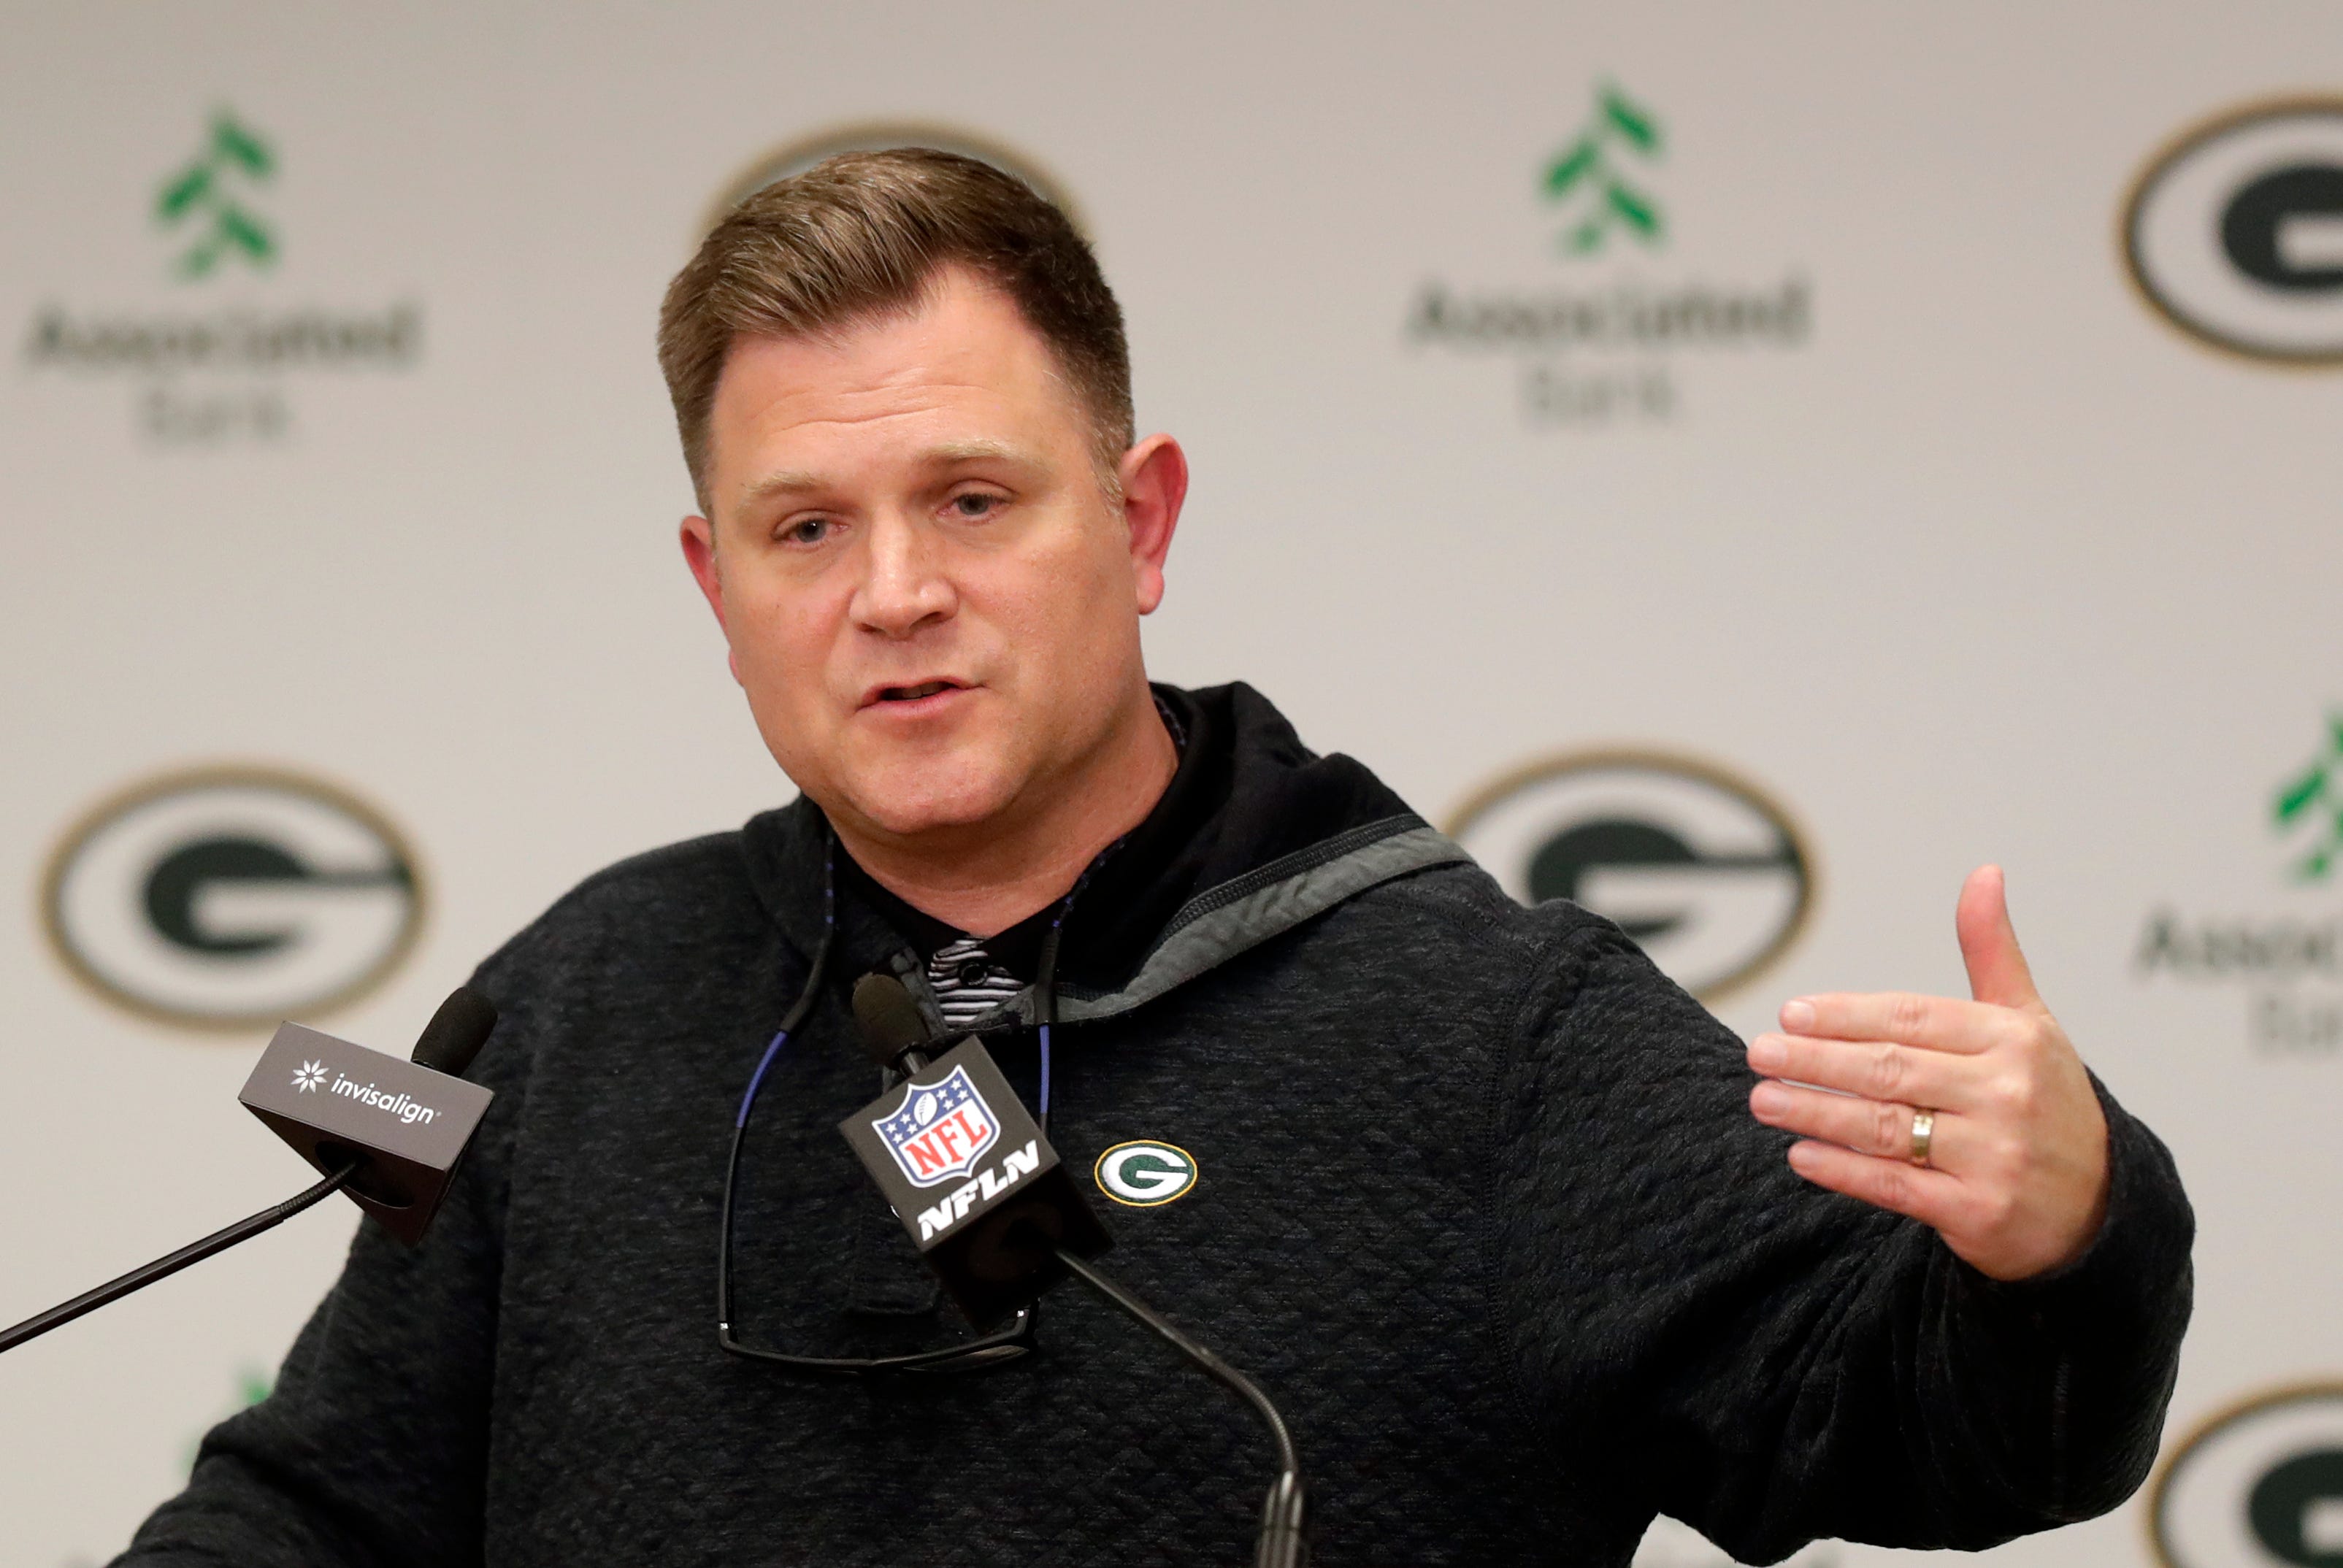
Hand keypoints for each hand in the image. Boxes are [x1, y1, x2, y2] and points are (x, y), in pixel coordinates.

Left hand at [1743, 865, 2109, 1280]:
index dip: (1845, 1015)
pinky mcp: (1980, 1212)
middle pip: (1889, 1069)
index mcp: (2012, 1041)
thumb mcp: (2029, 1021)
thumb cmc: (2046, 1098)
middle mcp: (2006, 1095)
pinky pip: (1897, 1186)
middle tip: (1758, 1054)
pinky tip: (1801, 1156)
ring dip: (1814, 1112)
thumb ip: (1992, 951)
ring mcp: (1995, 1156)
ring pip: (1884, 1126)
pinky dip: (1843, 1171)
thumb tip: (1983, 872)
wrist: (2101, 1203)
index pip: (1912, 1018)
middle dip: (1815, 1061)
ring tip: (1763, 1100)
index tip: (1789, 1013)